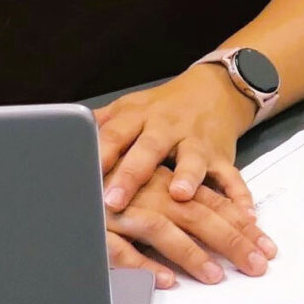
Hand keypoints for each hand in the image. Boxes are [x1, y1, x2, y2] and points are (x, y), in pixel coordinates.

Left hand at [98, 65, 258, 213]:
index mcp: (140, 118)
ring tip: (182, 196)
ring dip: (188, 176)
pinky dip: (239, 195)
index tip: (82, 175)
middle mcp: (167, 127)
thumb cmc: (164, 107)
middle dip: (132, 174)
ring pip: (193, 158)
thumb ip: (100, 125)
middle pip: (148, 148)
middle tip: (115, 199)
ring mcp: (196, 141)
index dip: (99, 154)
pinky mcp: (221, 155)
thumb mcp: (130, 108)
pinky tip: (243, 213)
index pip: (115, 134)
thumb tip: (60, 139)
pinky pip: (231, 176)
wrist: (215, 90)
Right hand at [107, 173, 278, 287]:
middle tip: (256, 264)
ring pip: (162, 229)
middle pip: (197, 214)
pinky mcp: (96, 227)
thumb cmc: (109, 173)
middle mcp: (148, 191)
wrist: (63, 161)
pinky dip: (144, 265)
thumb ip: (180, 195)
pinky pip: (122, 249)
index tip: (264, 245)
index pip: (211, 202)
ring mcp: (122, 209)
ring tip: (214, 275)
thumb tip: (224, 218)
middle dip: (230, 240)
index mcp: (164, 180)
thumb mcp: (149, 178)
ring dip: (191, 253)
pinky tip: (165, 280)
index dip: (241, 223)